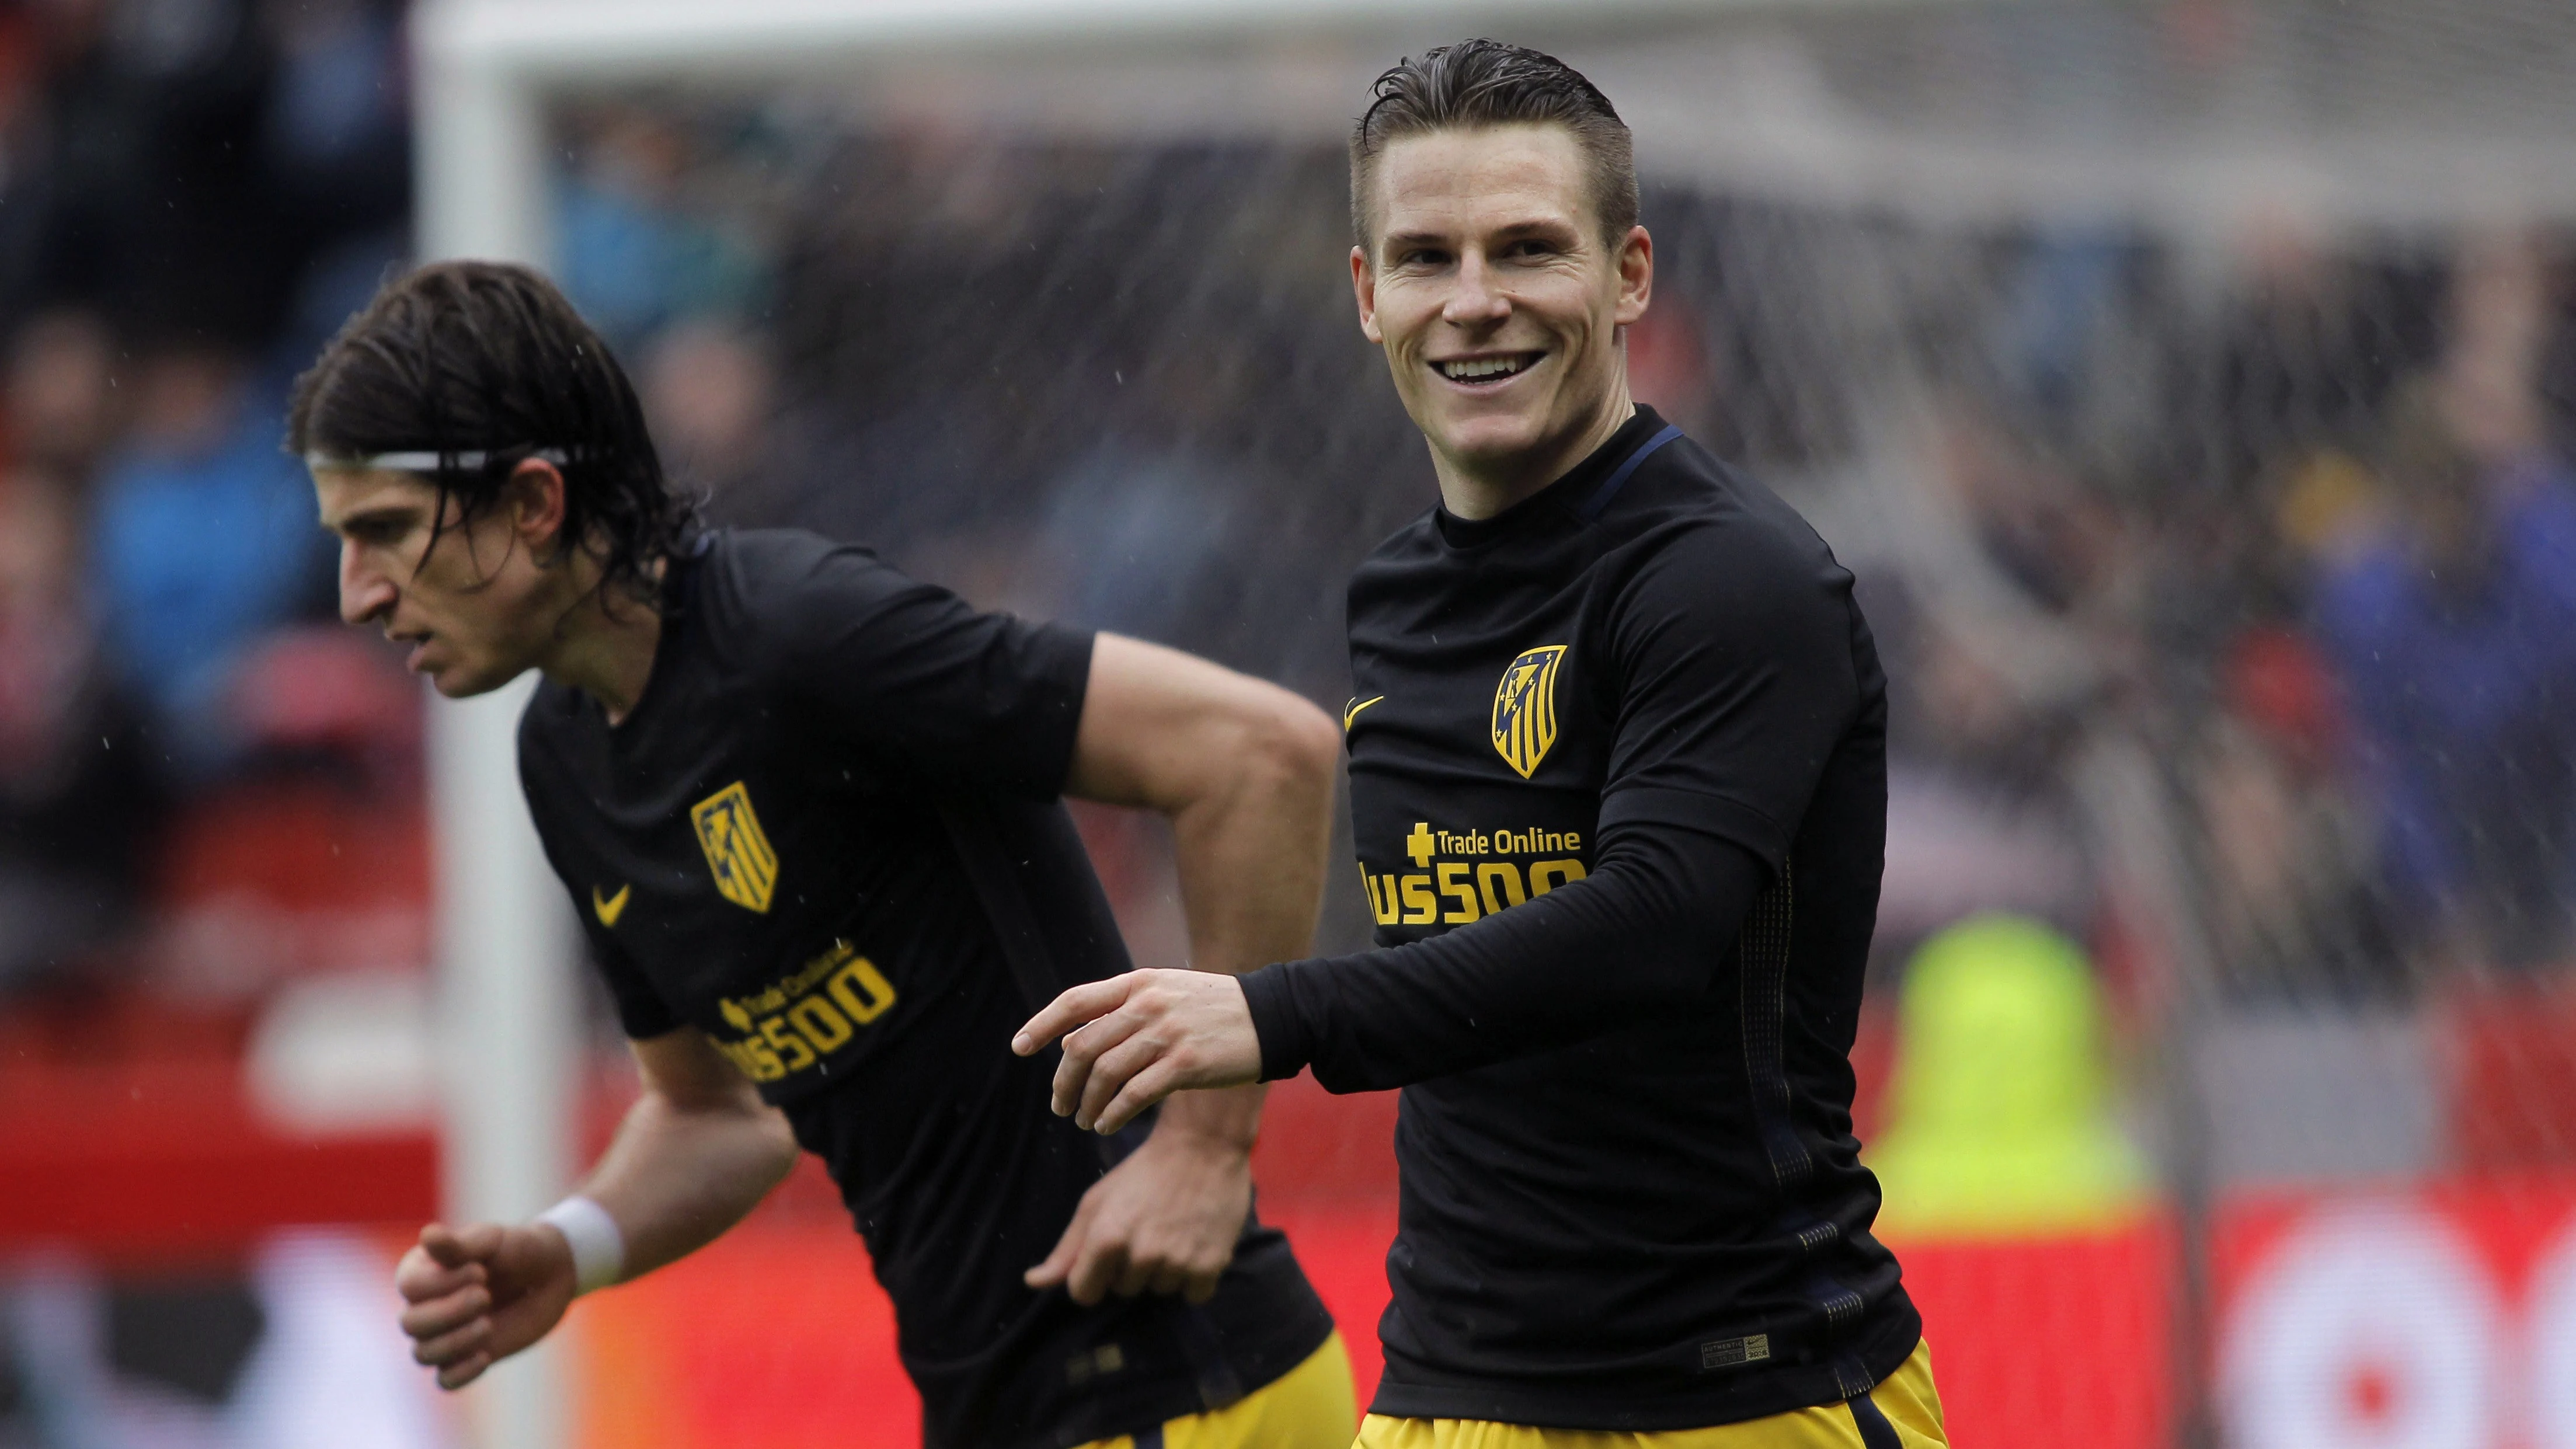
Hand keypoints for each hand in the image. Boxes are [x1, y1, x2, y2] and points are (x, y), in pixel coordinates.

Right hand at [393, 1221, 578, 1389]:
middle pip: (410, 1323)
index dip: (443, 1283)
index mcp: (422, 1271)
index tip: (481, 1271)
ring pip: (423, 1354)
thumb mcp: (492, 1241)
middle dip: (448, 1313)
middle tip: (486, 1296)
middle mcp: (425, 1304)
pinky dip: (460, 1373)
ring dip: (456, 1342)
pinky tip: (485, 1356)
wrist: (550, 1273)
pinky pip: (445, 1381)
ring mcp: (443, 1334)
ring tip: (488, 1324)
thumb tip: (427, 1235)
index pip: (410, 1287)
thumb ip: (459, 1245)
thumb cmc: (516, 1249)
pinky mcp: (465, 1357)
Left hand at [1013, 968, 1262, 1133]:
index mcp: (1138, 983)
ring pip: (1105, 1074)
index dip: (1041, 1024)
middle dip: (1063, 1081)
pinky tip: (1107, 1126)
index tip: (1019, 1047)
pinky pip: (1134, 1095)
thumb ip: (1117, 1015)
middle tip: (1060, 1105)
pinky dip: (1113, 1114)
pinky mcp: (1187, 1064)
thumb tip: (1067, 1044)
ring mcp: (1168, 1033)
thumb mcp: (1164, 997)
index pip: (1075, 1001)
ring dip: (1087, 1104)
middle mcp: (1148, 1004)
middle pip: (1084, 1046)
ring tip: (1085, 1121)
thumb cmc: (1212, 1010)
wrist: (1272, 1016)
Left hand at [1023, 1120, 1250, 1304]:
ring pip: (1160, 1292)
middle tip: (1147, 1230)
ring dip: (1164, 1271)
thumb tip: (1032, 1282)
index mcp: (1106, 1239)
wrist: (1202, 1145)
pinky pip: (1194, 1295)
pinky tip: (1196, 1244)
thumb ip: (1066, 1247)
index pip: (1084, 1293)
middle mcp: (1141, 1256)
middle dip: (1131, 1268)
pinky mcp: (1211, 1266)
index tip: (1107, 1257)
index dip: (1092, 1276)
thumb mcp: (1097, 1202)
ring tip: (1174, 1232)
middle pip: (1124, 1291)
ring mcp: (1177, 1263)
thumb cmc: (1142, 1172)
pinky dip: (1196, 1278)